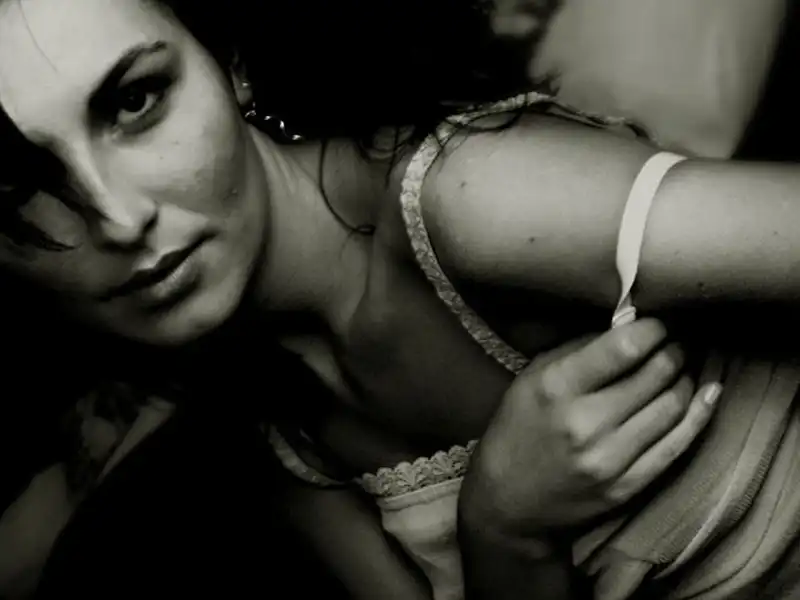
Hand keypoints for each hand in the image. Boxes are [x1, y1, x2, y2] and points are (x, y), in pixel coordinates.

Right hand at [460, 318, 720, 536]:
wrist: (507, 501)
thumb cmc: (517, 428)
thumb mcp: (533, 377)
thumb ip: (579, 349)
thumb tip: (629, 325)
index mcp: (557, 388)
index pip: (624, 348)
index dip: (653, 328)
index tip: (659, 321)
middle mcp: (586, 423)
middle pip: (657, 374)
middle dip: (674, 349)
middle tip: (677, 339)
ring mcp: (610, 459)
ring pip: (673, 406)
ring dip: (686, 377)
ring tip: (683, 365)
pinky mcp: (628, 487)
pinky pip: (677, 445)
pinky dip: (699, 414)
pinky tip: (708, 393)